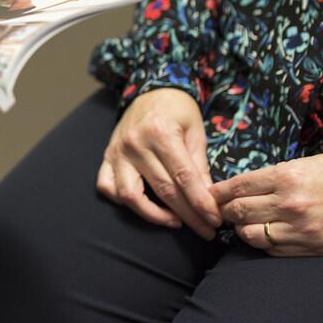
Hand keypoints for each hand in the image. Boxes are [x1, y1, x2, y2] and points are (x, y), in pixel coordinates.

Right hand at [97, 88, 221, 239]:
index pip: (183, 178)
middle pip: (163, 191)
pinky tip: (144, 206)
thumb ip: (199, 167)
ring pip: (130, 196)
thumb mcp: (196, 132)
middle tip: (206, 231)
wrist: (151, 91)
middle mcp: (135, 143)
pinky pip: (108, 188)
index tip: (215, 220)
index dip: (201, 203)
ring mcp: (117, 152)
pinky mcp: (107, 157)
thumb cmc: (177, 111)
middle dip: (188, 215)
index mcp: (160, 132)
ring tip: (176, 221)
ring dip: (154, 216)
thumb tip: (209, 201)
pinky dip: (123, 202)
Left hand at [210, 151, 322, 255]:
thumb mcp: (307, 164)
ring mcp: (303, 229)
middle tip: (221, 210)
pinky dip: (264, 244)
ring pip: (250, 236)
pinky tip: (266, 235)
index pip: (237, 187)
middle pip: (238, 212)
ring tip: (244, 224)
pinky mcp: (315, 248)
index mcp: (287, 175)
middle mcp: (291, 203)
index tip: (210, 195)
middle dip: (224, 212)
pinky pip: (274, 251)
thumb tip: (241, 190)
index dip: (217, 193)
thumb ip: (273, 178)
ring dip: (242, 230)